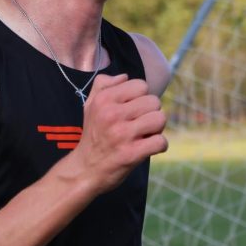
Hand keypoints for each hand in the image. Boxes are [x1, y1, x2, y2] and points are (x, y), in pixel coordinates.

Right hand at [71, 74, 167, 193]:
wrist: (85, 170)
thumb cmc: (92, 135)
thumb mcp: (90, 105)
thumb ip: (103, 84)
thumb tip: (125, 76)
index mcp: (104, 100)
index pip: (141, 85)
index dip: (141, 97)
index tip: (133, 110)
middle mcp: (112, 114)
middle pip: (154, 102)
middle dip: (150, 113)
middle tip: (139, 125)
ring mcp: (122, 134)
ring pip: (160, 119)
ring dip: (156, 129)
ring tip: (144, 135)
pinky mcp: (131, 154)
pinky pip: (160, 141)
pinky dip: (159, 146)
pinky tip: (148, 148)